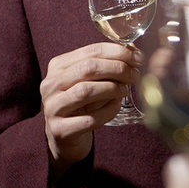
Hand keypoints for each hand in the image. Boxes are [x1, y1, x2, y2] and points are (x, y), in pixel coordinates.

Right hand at [40, 43, 141, 174]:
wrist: (64, 136)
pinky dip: (108, 111)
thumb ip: (107, 65)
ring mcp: (52, 107)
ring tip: (125, 90)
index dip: (118, 52)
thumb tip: (135, 52)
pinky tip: (116, 106)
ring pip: (86, 91)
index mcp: (58, 66)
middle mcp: (50, 84)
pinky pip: (90, 119)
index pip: (91, 51)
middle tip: (134, 75)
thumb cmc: (82, 103)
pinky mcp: (60, 129)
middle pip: (88, 68)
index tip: (138, 58)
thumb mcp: (90, 80)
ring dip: (112, 88)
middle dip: (117, 69)